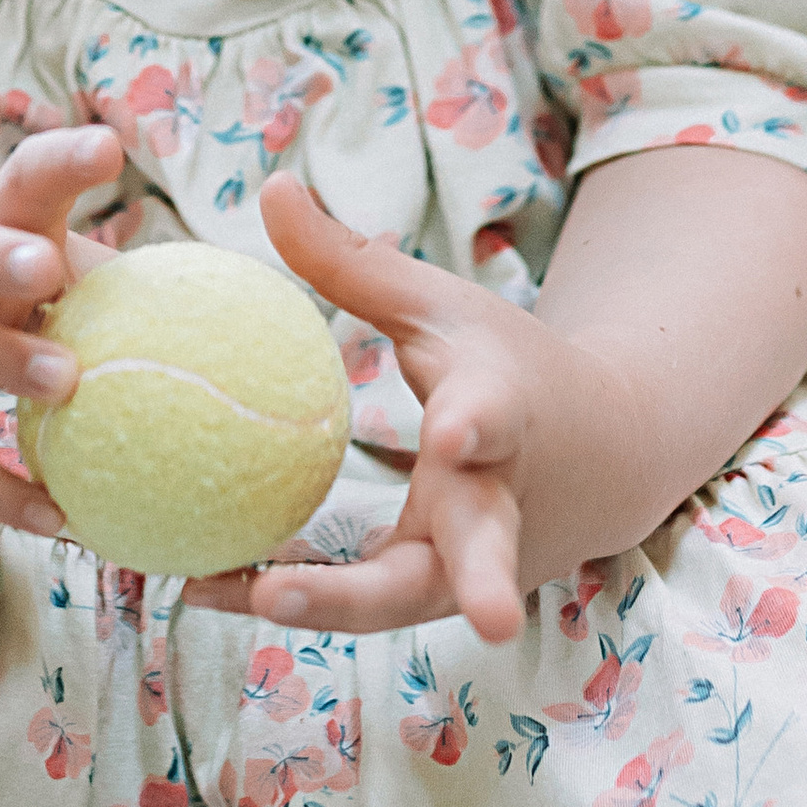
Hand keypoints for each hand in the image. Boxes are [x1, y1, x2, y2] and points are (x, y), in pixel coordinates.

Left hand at [185, 173, 643, 642]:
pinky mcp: (427, 593)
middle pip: (483, 549)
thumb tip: (269, 186)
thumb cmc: (505, 368)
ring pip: (404, 598)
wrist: (602, 460)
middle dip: (480, 583)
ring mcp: (466, 565)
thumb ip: (353, 262)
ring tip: (251, 597)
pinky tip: (204, 585)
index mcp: (506, 415)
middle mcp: (496, 504)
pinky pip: (353, 603)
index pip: (496, 417)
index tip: (453, 433)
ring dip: (332, 608)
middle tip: (480, 620)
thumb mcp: (439, 305)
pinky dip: (286, 597)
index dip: (476, 425)